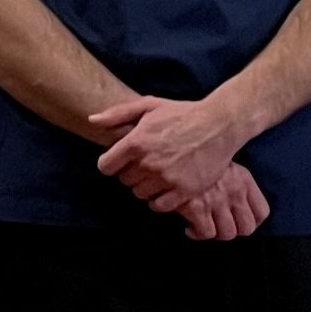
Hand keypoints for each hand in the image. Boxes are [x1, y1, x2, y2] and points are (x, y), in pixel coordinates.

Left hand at [92, 92, 259, 210]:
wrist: (219, 125)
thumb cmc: (182, 113)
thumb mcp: (148, 105)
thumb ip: (117, 114)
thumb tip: (91, 120)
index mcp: (135, 142)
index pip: (106, 166)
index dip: (112, 164)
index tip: (122, 161)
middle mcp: (148, 163)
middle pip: (124, 180)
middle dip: (131, 173)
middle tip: (145, 164)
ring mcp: (166, 178)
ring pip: (140, 194)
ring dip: (145, 186)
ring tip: (157, 174)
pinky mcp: (184, 191)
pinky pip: (159, 206)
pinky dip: (160, 200)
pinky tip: (166, 188)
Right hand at [178, 165, 270, 242]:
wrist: (172, 154)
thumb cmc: (195, 159)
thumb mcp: (223, 163)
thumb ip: (234, 182)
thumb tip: (235, 206)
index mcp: (243, 179)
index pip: (262, 212)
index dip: (252, 223)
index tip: (239, 223)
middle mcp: (234, 191)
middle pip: (246, 227)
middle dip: (233, 231)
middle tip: (219, 227)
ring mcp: (216, 201)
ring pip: (227, 233)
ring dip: (215, 234)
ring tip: (204, 227)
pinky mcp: (197, 208)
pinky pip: (206, 233)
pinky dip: (198, 234)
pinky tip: (190, 228)